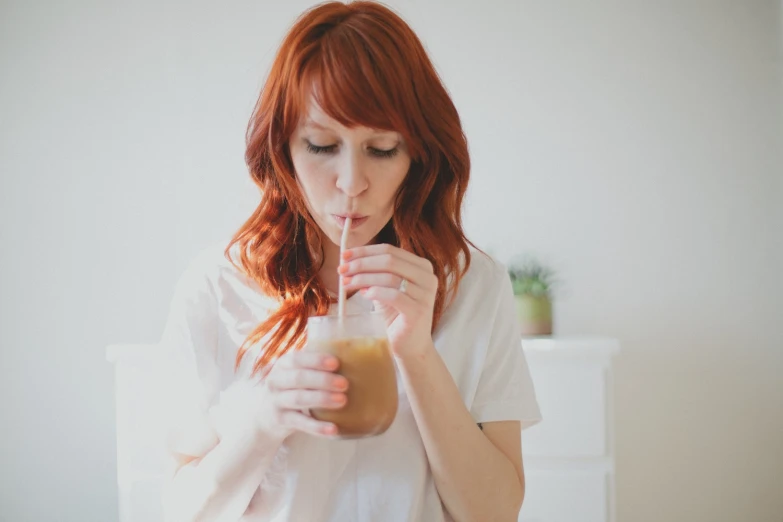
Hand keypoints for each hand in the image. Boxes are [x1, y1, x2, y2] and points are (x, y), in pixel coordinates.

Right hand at [259, 350, 348, 437]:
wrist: (267, 417)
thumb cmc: (292, 388)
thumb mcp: (296, 373)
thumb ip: (315, 365)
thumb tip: (353, 354)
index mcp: (283, 365)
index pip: (297, 359)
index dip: (316, 360)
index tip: (336, 363)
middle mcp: (276, 381)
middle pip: (299, 378)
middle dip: (323, 380)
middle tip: (345, 384)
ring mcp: (276, 401)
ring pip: (299, 399)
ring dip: (321, 399)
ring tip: (342, 400)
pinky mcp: (280, 420)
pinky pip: (300, 424)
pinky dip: (317, 427)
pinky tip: (333, 430)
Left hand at [339, 243, 437, 357]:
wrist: (410, 346)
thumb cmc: (396, 315)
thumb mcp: (386, 288)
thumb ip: (375, 272)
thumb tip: (348, 258)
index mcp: (421, 266)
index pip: (390, 250)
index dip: (365, 251)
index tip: (344, 255)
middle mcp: (428, 277)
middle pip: (389, 260)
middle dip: (361, 263)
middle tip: (342, 270)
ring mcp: (425, 294)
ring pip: (390, 277)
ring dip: (363, 278)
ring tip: (346, 283)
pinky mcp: (418, 311)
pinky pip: (393, 295)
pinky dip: (375, 292)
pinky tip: (363, 295)